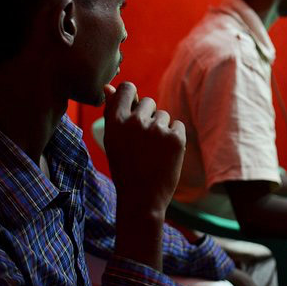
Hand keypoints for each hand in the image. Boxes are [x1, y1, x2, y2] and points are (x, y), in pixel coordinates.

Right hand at [103, 81, 186, 217]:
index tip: (133, 109)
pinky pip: (177, 125)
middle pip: (148, 102)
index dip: (132, 96)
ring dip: (161, 129)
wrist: (142, 199)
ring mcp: (157, 129)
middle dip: (148, 117)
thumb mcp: (112, 140)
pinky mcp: (176, 137)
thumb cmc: (125, 168)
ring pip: (164, 115)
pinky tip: (165, 154)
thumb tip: (108, 86)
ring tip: (152, 152)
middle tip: (142, 142)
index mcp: (116, 121)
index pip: (127, 88)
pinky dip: (174, 137)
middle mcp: (136, 121)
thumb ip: (112, 111)